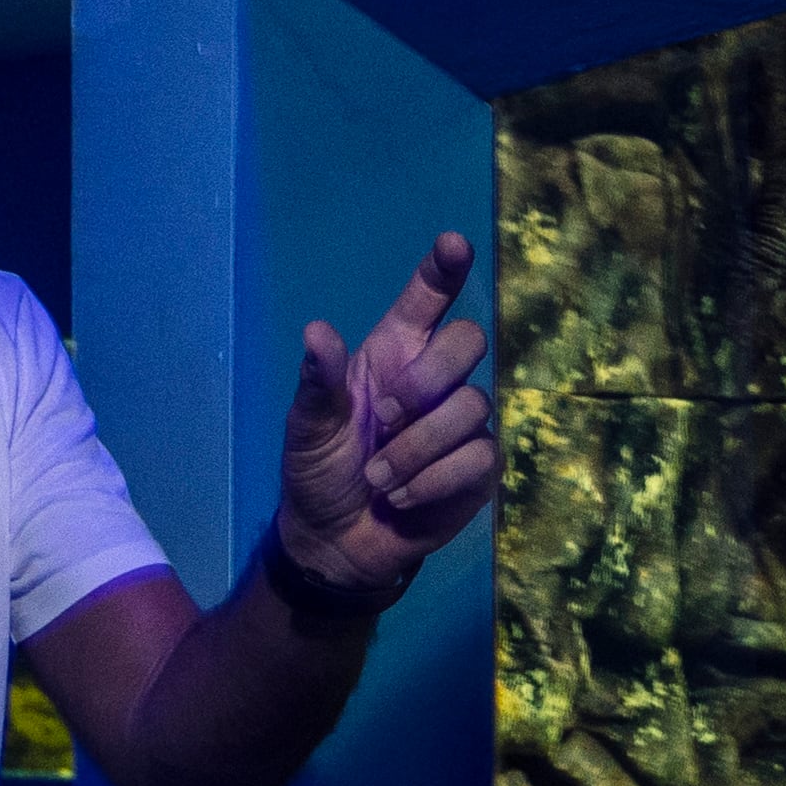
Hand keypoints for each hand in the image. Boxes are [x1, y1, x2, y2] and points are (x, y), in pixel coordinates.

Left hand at [280, 231, 499, 593]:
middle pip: (469, 340)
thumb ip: (317, 382)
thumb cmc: (321, 470)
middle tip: (385, 416)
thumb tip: (318, 331)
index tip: (453, 244)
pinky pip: (478, 458)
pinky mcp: (479, 469)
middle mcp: (434, 380)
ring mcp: (462, 424)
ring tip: (379, 478)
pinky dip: (432, 481)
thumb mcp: (307, 428)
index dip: (443, 269)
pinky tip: (402, 497)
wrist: (336, 541)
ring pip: (472, 406)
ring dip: (416, 447)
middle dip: (429, 377)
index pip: (428, 299)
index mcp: (394, 354)